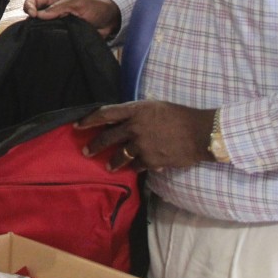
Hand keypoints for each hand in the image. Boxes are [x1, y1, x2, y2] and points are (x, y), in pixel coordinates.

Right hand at [23, 0, 120, 38]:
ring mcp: (59, 23)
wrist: (111, 20)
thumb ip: (60, 7)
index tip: (33, 15)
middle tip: (34, 27)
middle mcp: (55, 11)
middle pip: (35, 14)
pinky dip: (49, 39)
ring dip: (39, 30)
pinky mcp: (64, 34)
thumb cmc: (97, 6)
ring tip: (40, 35)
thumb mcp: (78, 2)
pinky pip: (52, 37)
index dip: (29, 5)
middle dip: (31, 19)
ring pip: (42, 27)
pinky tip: (49, 41)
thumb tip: (40, 15)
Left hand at [76, 101, 215, 171]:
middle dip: (94, 145)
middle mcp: (135, 126)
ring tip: (107, 167)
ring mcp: (141, 145)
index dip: (89, 119)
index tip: (77, 125)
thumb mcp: (156, 106)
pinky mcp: (150, 160)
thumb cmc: (180, 116)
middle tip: (86, 151)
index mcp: (136, 110)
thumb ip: (139, 113)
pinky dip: (134, 168)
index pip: (105, 113)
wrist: (200, 133)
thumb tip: (126, 122)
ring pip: (119, 156)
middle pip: (107, 137)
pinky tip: (132, 170)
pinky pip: (136, 166)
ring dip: (111, 162)